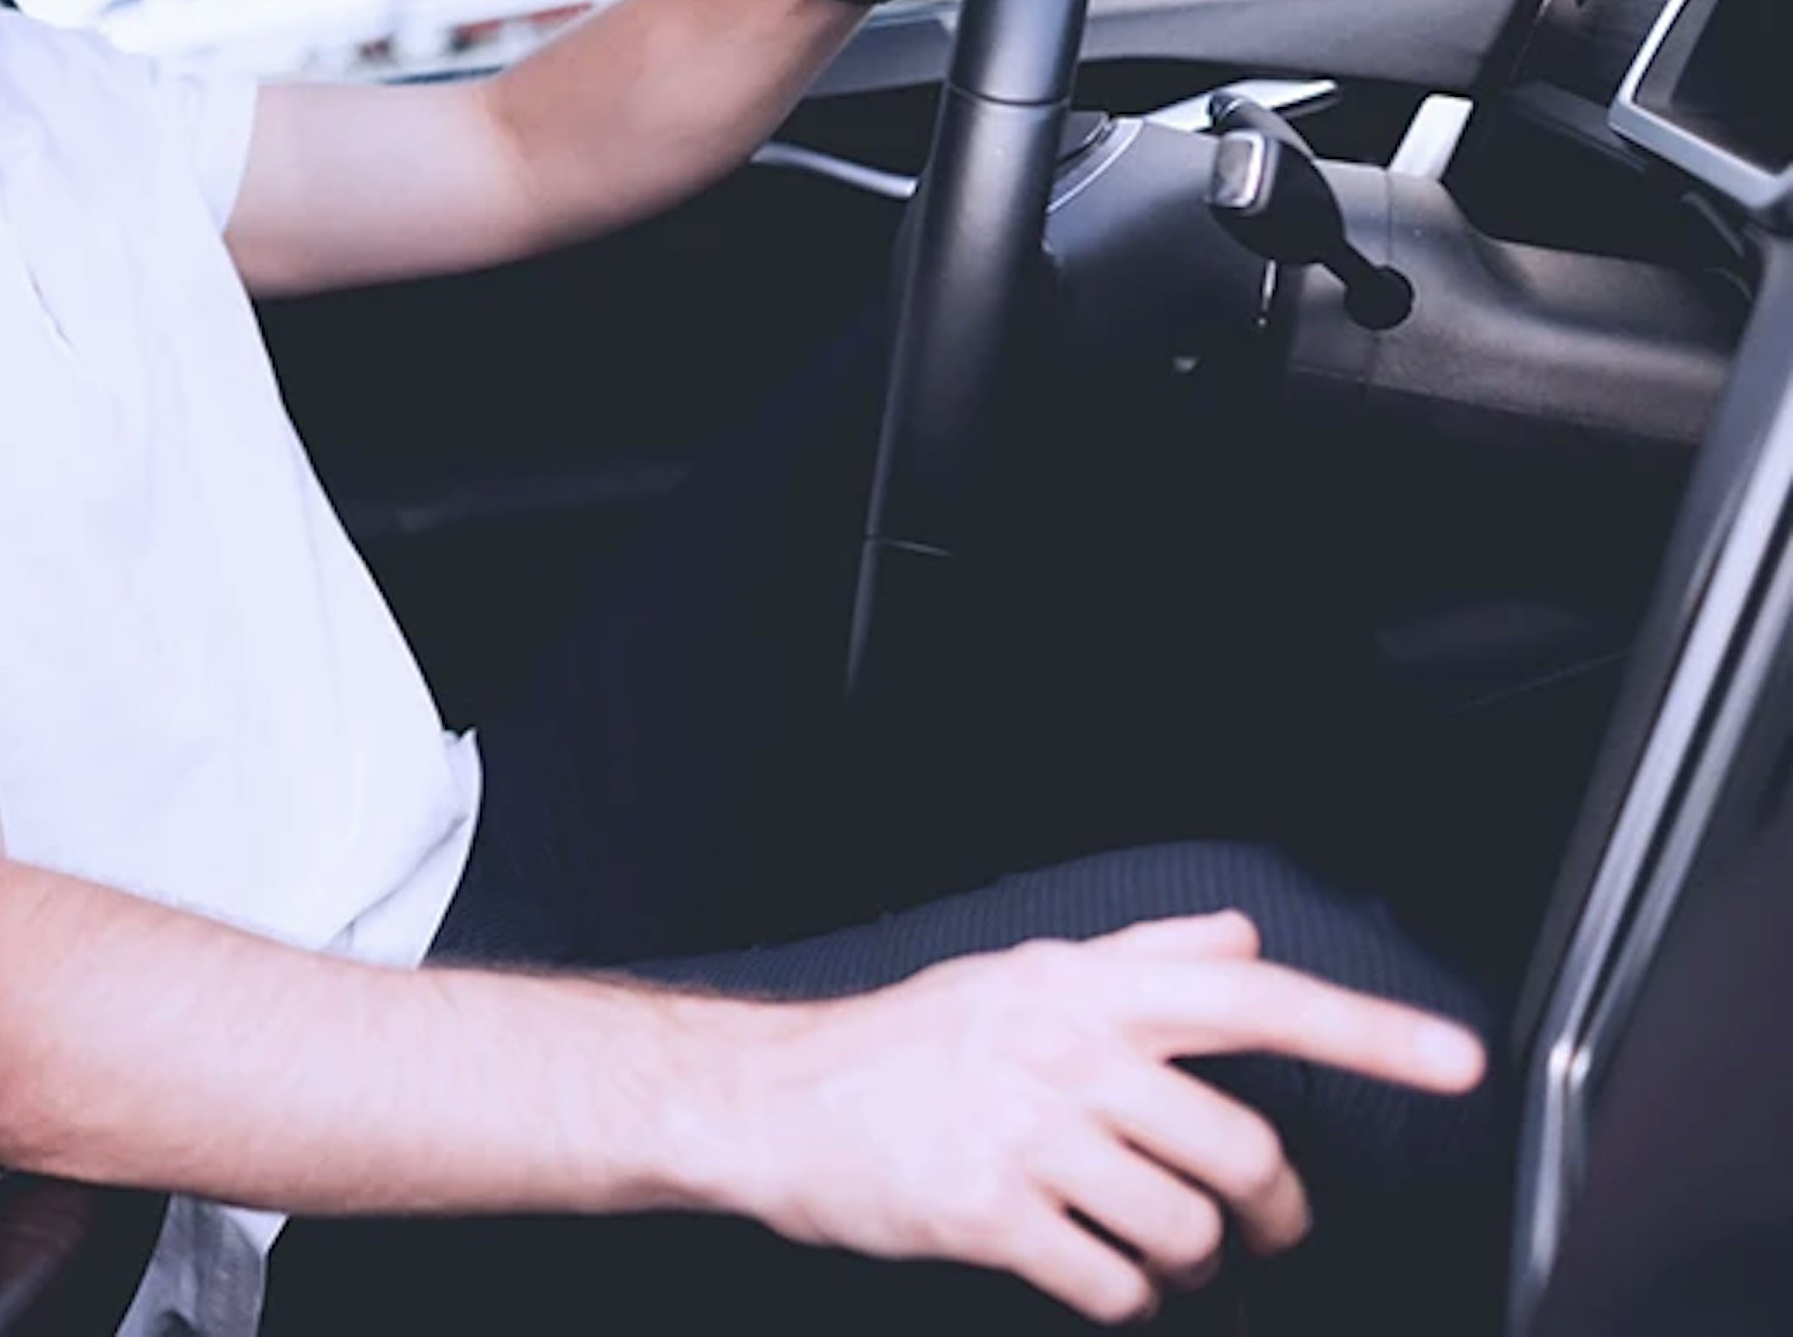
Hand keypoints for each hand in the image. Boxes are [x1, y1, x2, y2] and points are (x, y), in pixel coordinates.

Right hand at [723, 911, 1485, 1322]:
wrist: (771, 1102)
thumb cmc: (899, 1045)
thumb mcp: (1017, 976)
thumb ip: (1136, 958)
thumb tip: (1235, 934)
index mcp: (1084, 991)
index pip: (1257, 1000)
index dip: (1369, 1034)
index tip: (1461, 1064)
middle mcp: (1064, 1052)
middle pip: (1242, 1150)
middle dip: (1274, 1214)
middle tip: (1263, 1230)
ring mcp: (1026, 1133)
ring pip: (1186, 1227)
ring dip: (1192, 1262)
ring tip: (1157, 1251)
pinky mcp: (986, 1212)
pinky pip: (1110, 1282)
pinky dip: (1125, 1298)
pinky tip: (1101, 1278)